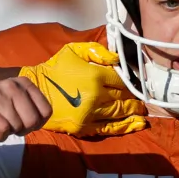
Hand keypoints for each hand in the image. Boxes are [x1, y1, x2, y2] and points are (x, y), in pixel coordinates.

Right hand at [0, 77, 52, 141]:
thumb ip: (33, 110)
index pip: (46, 111)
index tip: (22, 121)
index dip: (36, 124)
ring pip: (17, 126)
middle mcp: (12, 84)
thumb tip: (42, 120)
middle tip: (8, 125)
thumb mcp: (16, 107)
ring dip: (7, 133)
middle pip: (33, 120)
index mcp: (23, 83)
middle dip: (22, 130)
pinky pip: (3, 130)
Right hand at [19, 42, 147, 136]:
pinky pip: (109, 128)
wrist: (35, 91)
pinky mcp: (84, 126)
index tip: (135, 85)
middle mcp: (96, 95)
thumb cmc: (54, 69)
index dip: (130, 83)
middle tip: (143, 101)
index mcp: (95, 75)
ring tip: (142, 114)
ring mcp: (91, 113)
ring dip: (134, 114)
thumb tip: (117, 59)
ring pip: (120, 114)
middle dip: (135, 99)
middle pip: (123, 98)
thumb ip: (96, 51)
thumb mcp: (73, 50)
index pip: (121, 80)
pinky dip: (124, 127)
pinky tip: (135, 126)